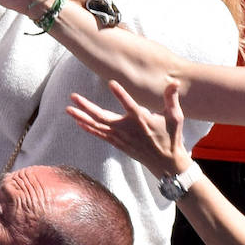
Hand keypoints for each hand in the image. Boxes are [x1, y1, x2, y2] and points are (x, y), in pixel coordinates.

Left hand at [68, 79, 190, 179]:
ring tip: (68, 109)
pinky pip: (100, 135)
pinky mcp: (118, 144)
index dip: (121, 94)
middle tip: (73, 97)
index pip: (130, 104)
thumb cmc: (171, 136)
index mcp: (142, 120)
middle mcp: (128, 129)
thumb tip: (175, 82)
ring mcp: (121, 138)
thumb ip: (171, 98)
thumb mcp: (175, 116)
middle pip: (103, 117)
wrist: (166, 163)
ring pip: (97, 126)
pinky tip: (78, 122)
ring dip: (81, 117)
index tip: (111, 83)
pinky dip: (89, 128)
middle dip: (86, 106)